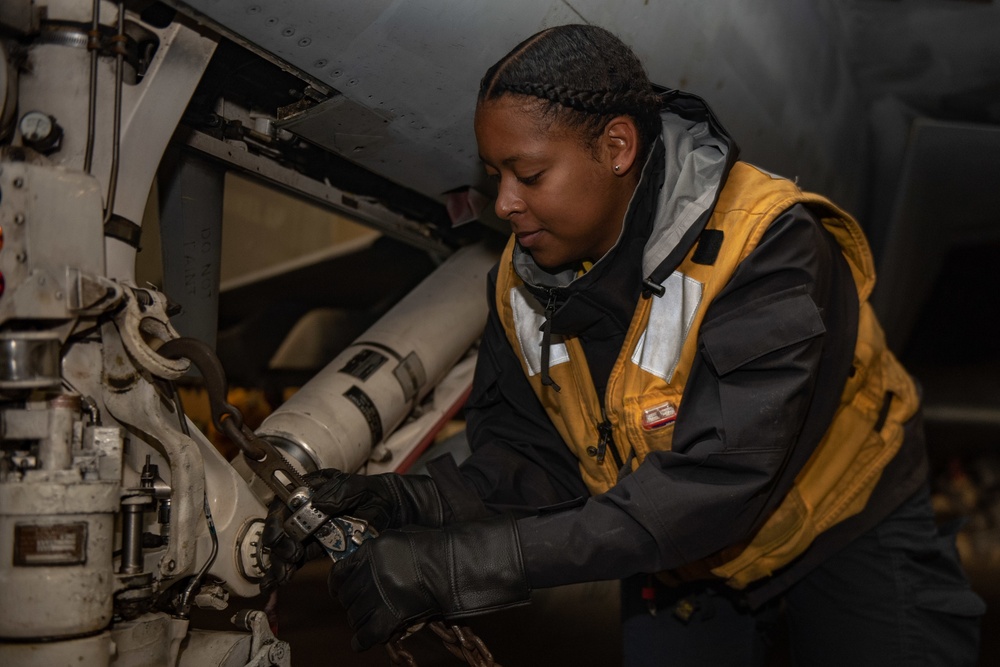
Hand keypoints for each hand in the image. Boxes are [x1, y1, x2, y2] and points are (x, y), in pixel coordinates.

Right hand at [258, 468, 444, 591]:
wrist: (399, 512)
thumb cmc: (381, 493)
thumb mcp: (364, 488)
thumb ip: (341, 492)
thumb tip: (317, 503)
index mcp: (316, 487)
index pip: (287, 502)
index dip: (280, 520)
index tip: (283, 537)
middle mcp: (310, 507)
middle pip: (283, 525)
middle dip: (279, 544)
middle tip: (287, 559)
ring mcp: (315, 526)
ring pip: (288, 542)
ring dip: (281, 560)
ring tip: (282, 576)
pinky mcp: (321, 544)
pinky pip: (300, 555)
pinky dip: (289, 567)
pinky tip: (281, 579)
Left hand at [328, 514, 529, 650]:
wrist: (455, 566)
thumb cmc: (435, 548)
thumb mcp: (402, 537)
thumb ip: (380, 550)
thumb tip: (364, 562)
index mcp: (373, 550)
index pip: (341, 571)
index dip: (337, 583)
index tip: (337, 590)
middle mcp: (372, 572)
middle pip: (348, 596)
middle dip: (351, 604)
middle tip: (359, 608)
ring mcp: (380, 595)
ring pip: (355, 616)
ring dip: (359, 621)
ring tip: (366, 623)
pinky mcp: (391, 616)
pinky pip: (367, 634)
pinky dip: (362, 640)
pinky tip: (361, 642)